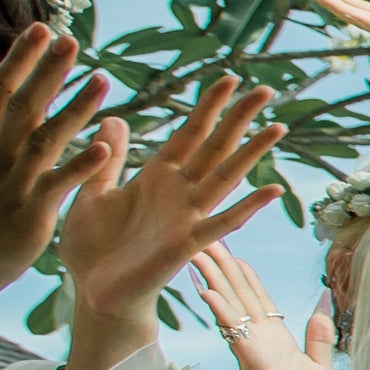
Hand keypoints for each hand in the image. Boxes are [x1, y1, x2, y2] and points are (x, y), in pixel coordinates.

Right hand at [0, 25, 114, 310]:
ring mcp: (9, 184)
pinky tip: (108, 147)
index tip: (38, 29)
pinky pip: (59, 184)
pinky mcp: (27, 214)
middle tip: (72, 36)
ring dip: (77, 106)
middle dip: (48, 68)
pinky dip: (82, 165)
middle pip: (23, 103)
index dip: (19, 59)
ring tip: (103, 79)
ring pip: (47, 136)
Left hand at [55, 76, 281, 333]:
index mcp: (157, 176)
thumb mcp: (92, 191)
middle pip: (216, 147)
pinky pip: (222, 222)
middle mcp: (179, 192)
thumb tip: (113, 118)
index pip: (190, 132)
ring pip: (225, 177)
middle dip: (239, 118)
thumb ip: (108, 158)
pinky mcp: (187, 244)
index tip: (229, 78)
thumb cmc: (91, 247)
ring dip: (251, 153)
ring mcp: (187, 217)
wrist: (92, 292)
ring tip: (277, 128)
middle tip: (265, 90)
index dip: (208, 106)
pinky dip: (248, 206)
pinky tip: (272, 190)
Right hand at [190, 246, 335, 369]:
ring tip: (197, 251)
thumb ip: (318, 340)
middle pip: (237, 294)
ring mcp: (254, 348)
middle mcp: (259, 339)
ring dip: (214, 277)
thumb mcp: (318, 369)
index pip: (255, 298)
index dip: (242, 273)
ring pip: (231, 305)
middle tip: (202, 237)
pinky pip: (236, 331)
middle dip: (221, 265)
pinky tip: (206, 291)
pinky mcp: (255, 361)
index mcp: (274, 339)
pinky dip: (222, 311)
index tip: (229, 249)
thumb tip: (321, 311)